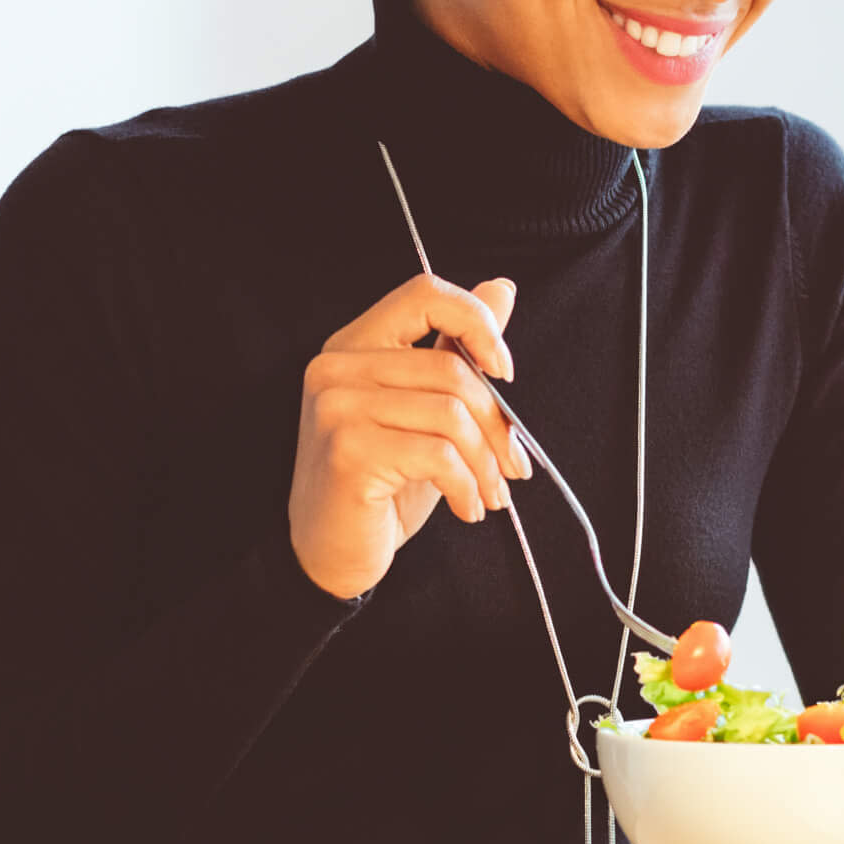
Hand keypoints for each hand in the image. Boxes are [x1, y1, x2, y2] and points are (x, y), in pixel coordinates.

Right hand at [288, 273, 530, 599]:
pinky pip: (438, 455)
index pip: (424, 294)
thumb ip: (457, 349)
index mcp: (355, 344)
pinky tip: (467, 507)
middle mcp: (336, 367)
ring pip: (451, 415)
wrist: (329, 554)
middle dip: (498, 425)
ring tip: (491, 493)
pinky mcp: (348, 450)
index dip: (476, 321)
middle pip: (451, 369)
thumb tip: (502, 289)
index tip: (506, 371)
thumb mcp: (427, 411)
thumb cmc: (380, 484)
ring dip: (486, 463)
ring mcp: (336, 407)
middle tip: (514, 465)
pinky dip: (466, 486)